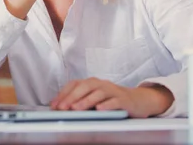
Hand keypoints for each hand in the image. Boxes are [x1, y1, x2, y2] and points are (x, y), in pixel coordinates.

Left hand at [49, 78, 173, 117]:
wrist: (137, 101)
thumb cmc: (112, 100)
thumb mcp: (94, 99)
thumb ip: (80, 101)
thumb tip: (59, 106)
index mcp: (92, 83)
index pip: (75, 85)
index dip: (63, 94)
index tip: (54, 105)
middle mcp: (101, 84)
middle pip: (85, 86)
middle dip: (72, 97)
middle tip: (62, 107)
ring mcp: (113, 91)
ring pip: (98, 93)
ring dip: (86, 101)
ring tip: (76, 109)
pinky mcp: (124, 100)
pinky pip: (115, 101)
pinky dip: (107, 105)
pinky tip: (99, 109)